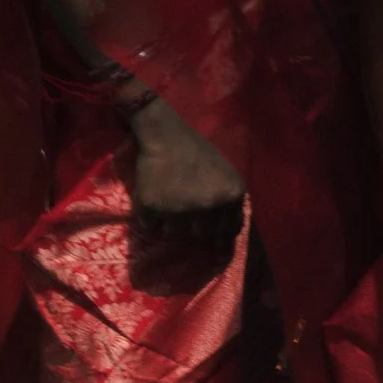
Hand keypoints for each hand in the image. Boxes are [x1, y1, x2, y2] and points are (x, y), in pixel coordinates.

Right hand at [128, 98, 245, 249]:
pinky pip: (151, 227)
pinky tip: (155, 200)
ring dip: (170, 223)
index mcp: (231, 196)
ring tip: (170, 201)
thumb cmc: (200, 155)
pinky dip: (151, 218)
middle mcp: (208, 204)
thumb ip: (231, 204)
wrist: (167, 137)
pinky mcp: (152, 207)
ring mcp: (179, 207)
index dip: (220, 238)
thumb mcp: (228, 176)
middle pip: (200, 235)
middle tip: (186, 208)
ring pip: (174, 234)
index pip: (228, 232)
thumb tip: (226, 243)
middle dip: (193, 226)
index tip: (214, 245)